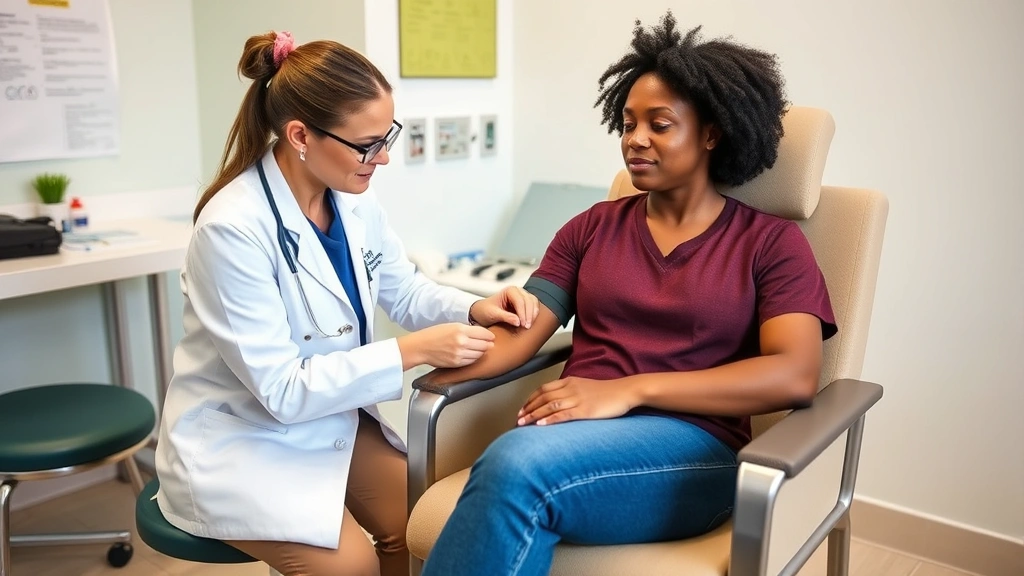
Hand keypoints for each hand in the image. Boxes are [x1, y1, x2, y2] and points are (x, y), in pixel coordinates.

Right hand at [397, 323, 495, 368]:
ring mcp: (459, 354)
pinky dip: (474, 358)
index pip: (484, 333)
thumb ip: (467, 330)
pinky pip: (471, 361)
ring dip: (481, 352)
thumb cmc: (434, 335)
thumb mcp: (452, 325)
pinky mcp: (456, 363)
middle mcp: (461, 342)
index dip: (489, 336)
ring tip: (479, 349)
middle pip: (484, 345)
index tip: (491, 337)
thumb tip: (482, 334)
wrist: (420, 347)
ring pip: (479, 354)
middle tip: (488, 343)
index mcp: (461, 330)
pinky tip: (471, 354)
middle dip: (487, 344)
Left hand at [469, 286, 539, 328]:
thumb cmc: (485, 311)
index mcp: (509, 290)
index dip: (523, 313)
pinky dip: (534, 314)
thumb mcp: (492, 314)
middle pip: (529, 301)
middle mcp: (518, 291)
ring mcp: (522, 296)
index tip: (522, 324)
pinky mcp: (525, 303)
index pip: (520, 301)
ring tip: (528, 326)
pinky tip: (531, 322)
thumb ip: (505, 317)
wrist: (482, 312)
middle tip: (526, 327)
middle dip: (529, 314)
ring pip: (533, 303)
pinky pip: (533, 307)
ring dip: (533, 314)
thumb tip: (518, 321)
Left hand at [517, 377, 638, 425]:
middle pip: (543, 397)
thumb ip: (571, 392)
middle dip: (528, 408)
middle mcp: (571, 388)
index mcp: (569, 381)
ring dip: (534, 415)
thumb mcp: (585, 387)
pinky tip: (540, 425)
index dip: (530, 399)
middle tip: (517, 419)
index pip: (543, 389)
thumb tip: (558, 403)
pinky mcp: (585, 410)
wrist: (625, 391)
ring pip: (550, 406)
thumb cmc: (607, 392)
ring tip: (523, 423)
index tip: (522, 409)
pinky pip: (564, 415)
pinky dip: (550, 419)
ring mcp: (578, 399)